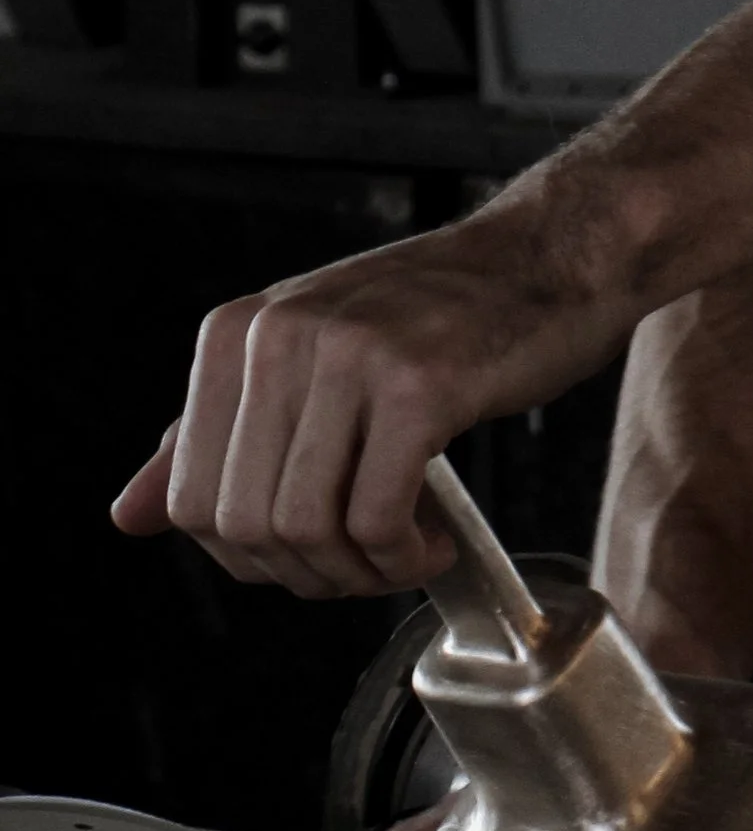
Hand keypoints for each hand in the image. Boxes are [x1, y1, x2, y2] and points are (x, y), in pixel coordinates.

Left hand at [109, 206, 629, 596]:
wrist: (548, 257)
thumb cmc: (438, 317)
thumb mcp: (307, 362)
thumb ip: (211, 438)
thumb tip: (127, 516)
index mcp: (236, 334)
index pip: (189, 498)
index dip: (249, 556)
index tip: (311, 554)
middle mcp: (278, 336)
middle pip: (245, 523)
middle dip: (306, 574)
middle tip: (365, 567)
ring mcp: (348, 356)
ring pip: (305, 526)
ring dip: (358, 571)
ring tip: (403, 555)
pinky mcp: (420, 384)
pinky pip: (377, 517)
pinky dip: (403, 557)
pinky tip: (434, 543)